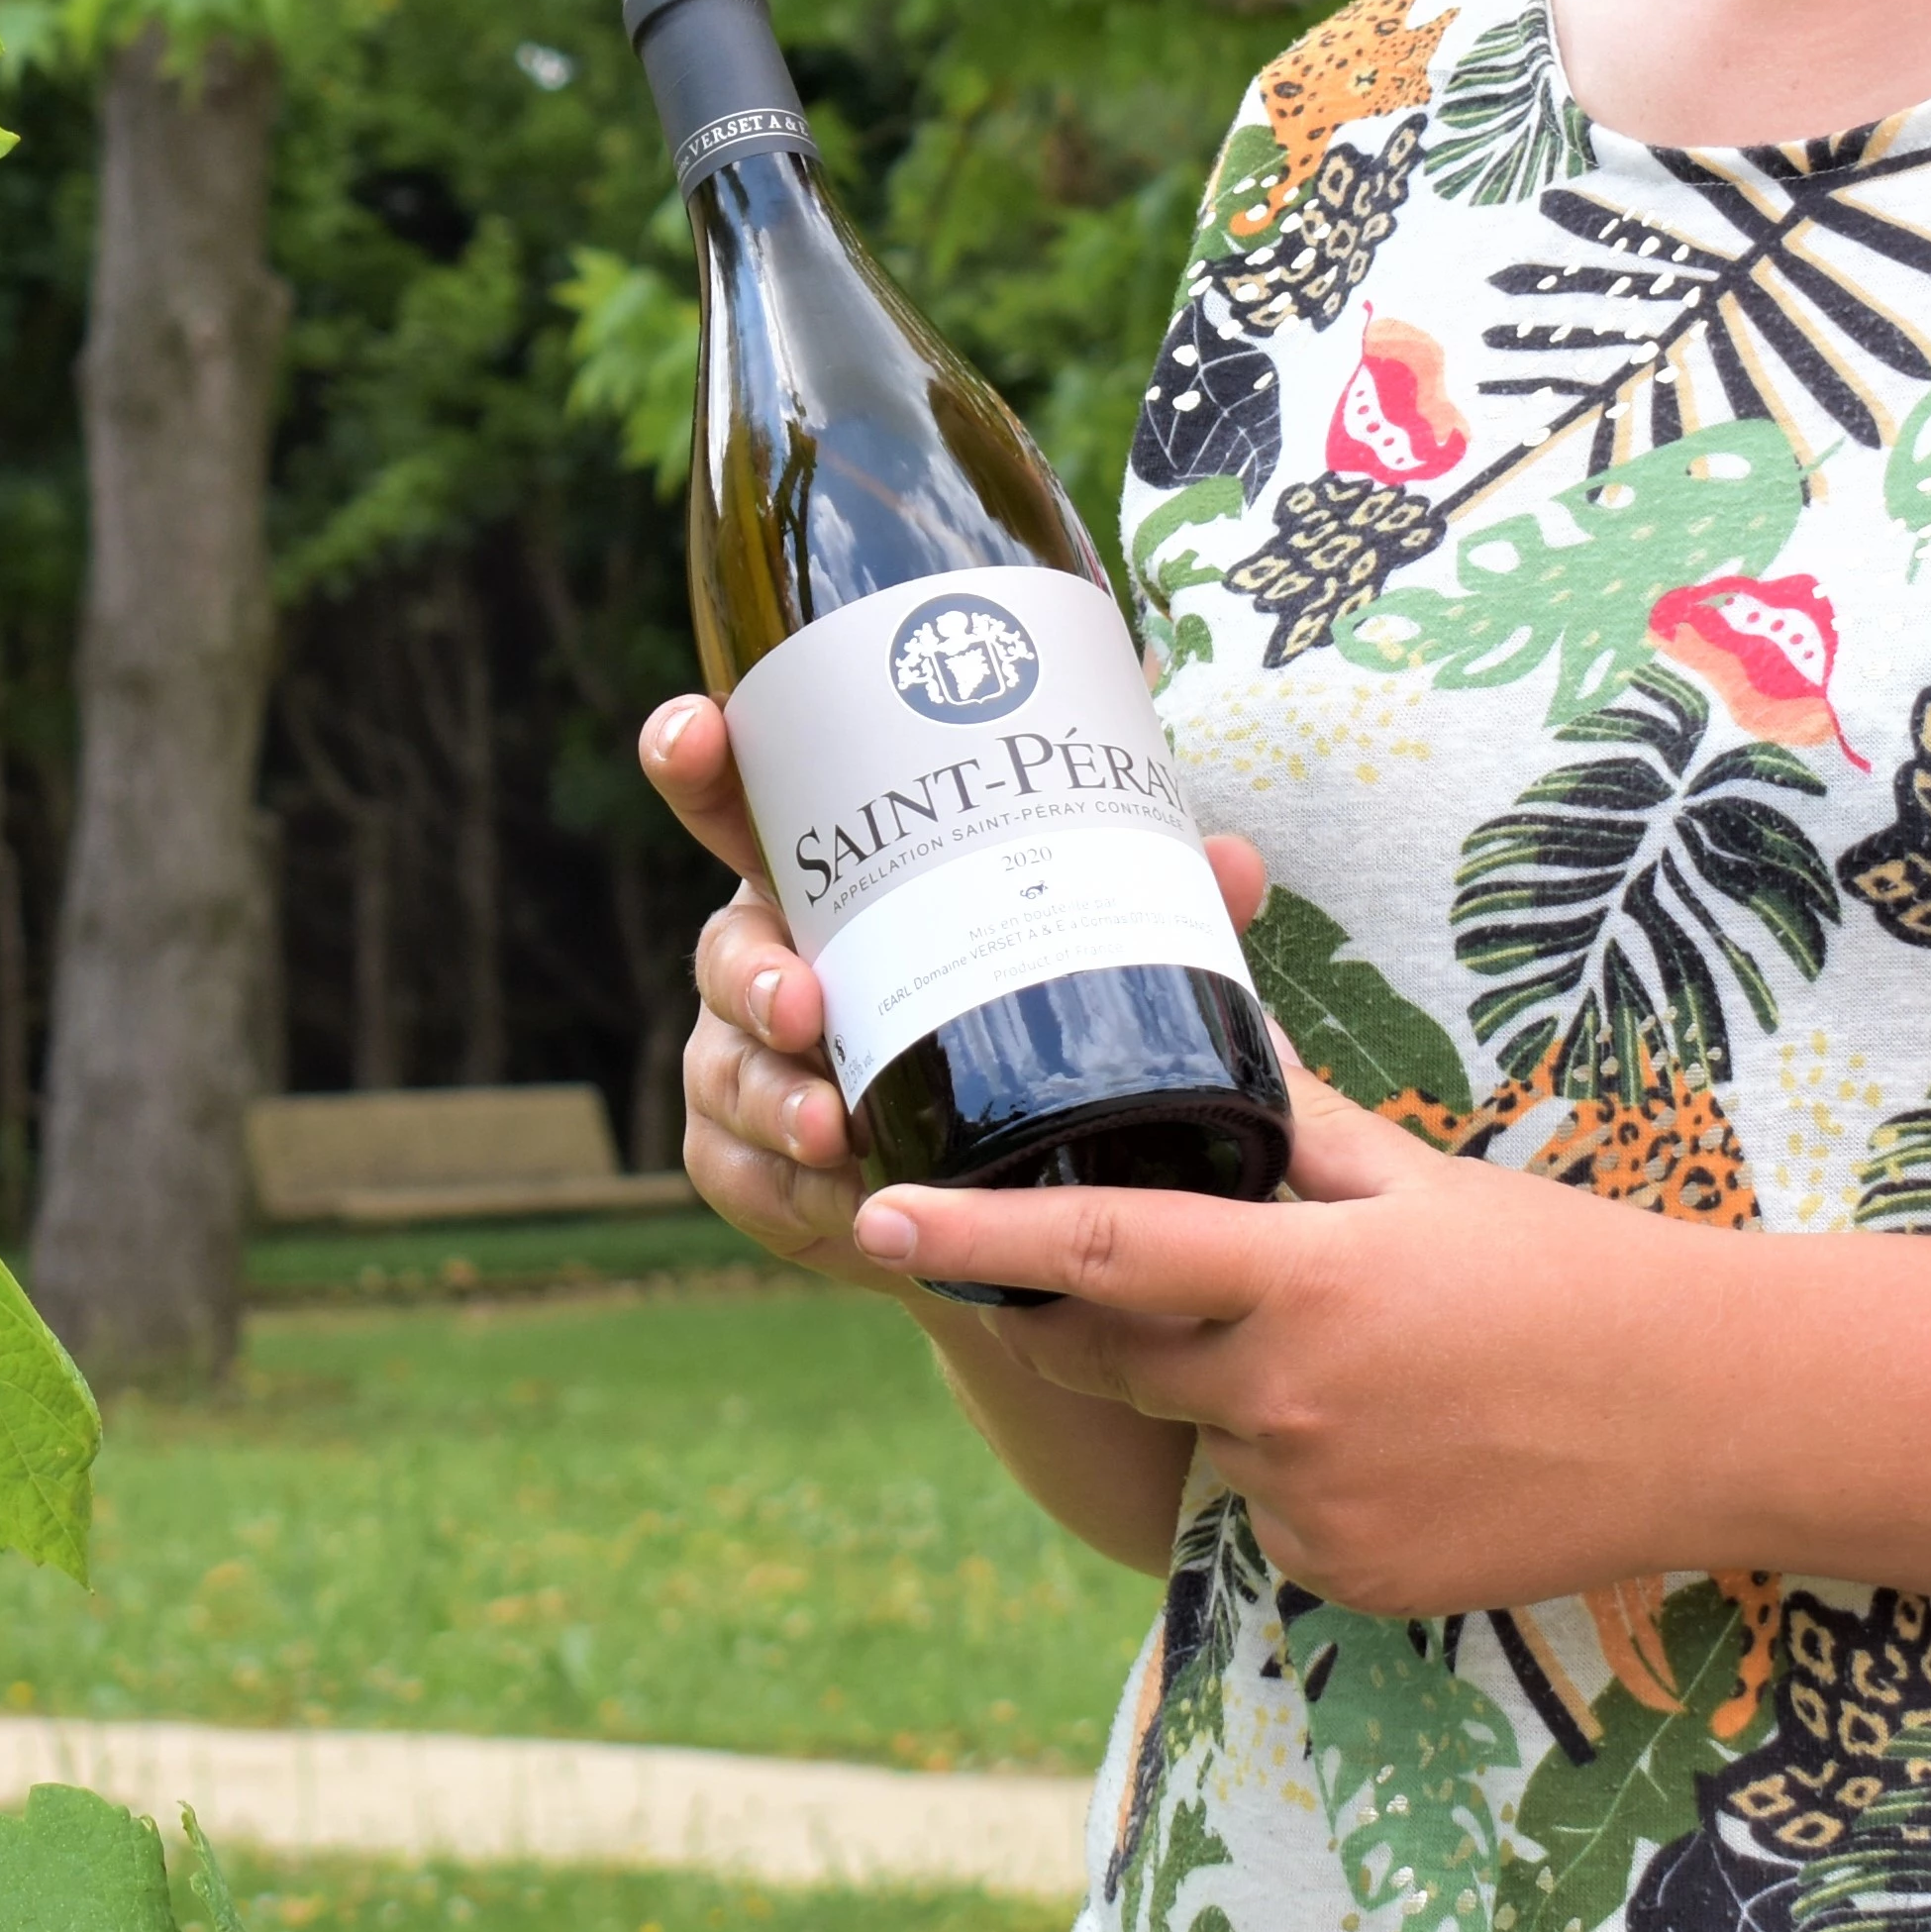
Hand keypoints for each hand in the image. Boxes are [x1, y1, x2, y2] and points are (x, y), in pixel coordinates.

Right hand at [639, 690, 1269, 1302]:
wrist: (1000, 1190)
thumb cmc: (1020, 1022)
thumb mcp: (1080, 952)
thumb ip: (1147, 904)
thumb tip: (1235, 863)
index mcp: (835, 881)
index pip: (742, 800)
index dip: (698, 754)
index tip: (695, 732)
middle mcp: (770, 958)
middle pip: (725, 948)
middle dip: (753, 974)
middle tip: (807, 1007)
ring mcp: (742, 1061)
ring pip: (726, 1067)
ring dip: (774, 1098)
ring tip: (838, 1132)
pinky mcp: (740, 1160)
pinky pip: (738, 1169)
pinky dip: (786, 1186)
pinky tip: (837, 1199)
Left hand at [853, 1055, 1709, 1619]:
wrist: (1703, 1417)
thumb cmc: (1566, 1274)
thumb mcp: (1420, 1183)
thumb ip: (1293, 1123)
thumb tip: (1210, 1036)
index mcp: (1299, 1281)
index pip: (1097, 1252)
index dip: (975, 1239)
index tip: (877, 1222)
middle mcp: (1285, 1402)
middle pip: (1107, 1356)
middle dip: (1064, 1313)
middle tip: (1064, 1265)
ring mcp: (1309, 1504)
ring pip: (1195, 1437)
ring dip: (1221, 1395)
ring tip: (1361, 1359)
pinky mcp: (1338, 1580)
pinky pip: (1263, 1516)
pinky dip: (1291, 1473)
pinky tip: (1394, 1438)